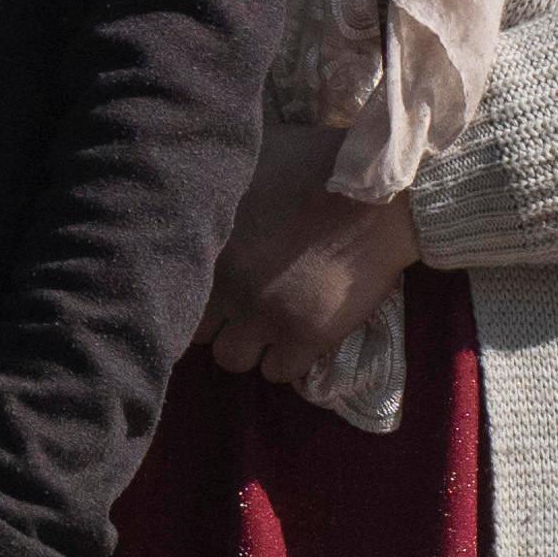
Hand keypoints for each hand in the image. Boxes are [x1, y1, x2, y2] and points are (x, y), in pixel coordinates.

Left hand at [205, 174, 417, 385]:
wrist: (376, 204)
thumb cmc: (318, 184)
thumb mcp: (250, 189)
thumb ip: (220, 219)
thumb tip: (201, 229)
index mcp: (216, 249)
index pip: (181, 297)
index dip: (202, 300)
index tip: (222, 298)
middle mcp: (232, 286)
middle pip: (199, 335)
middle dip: (222, 325)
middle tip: (247, 316)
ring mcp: (267, 314)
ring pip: (232, 359)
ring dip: (250, 347)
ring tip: (273, 330)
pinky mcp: (305, 336)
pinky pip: (277, 372)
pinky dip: (286, 361)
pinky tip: (301, 340)